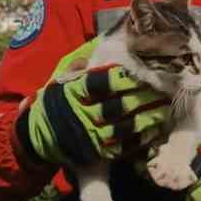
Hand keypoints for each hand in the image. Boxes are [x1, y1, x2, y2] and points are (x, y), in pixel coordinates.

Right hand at [19, 41, 169, 166]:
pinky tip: (154, 129)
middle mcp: (82, 113)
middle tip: (164, 90)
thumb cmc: (58, 103)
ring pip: (125, 126)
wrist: (36, 137)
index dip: (127, 78)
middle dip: (145, 97)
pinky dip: (140, 138)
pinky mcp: (95, 153)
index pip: (105, 82)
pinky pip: (122, 146)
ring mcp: (89, 135)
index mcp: (74, 91)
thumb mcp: (63, 81)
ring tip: (164, 109)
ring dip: (148, 117)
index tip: (144, 72)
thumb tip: (102, 47)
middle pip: (120, 104)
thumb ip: (81, 66)